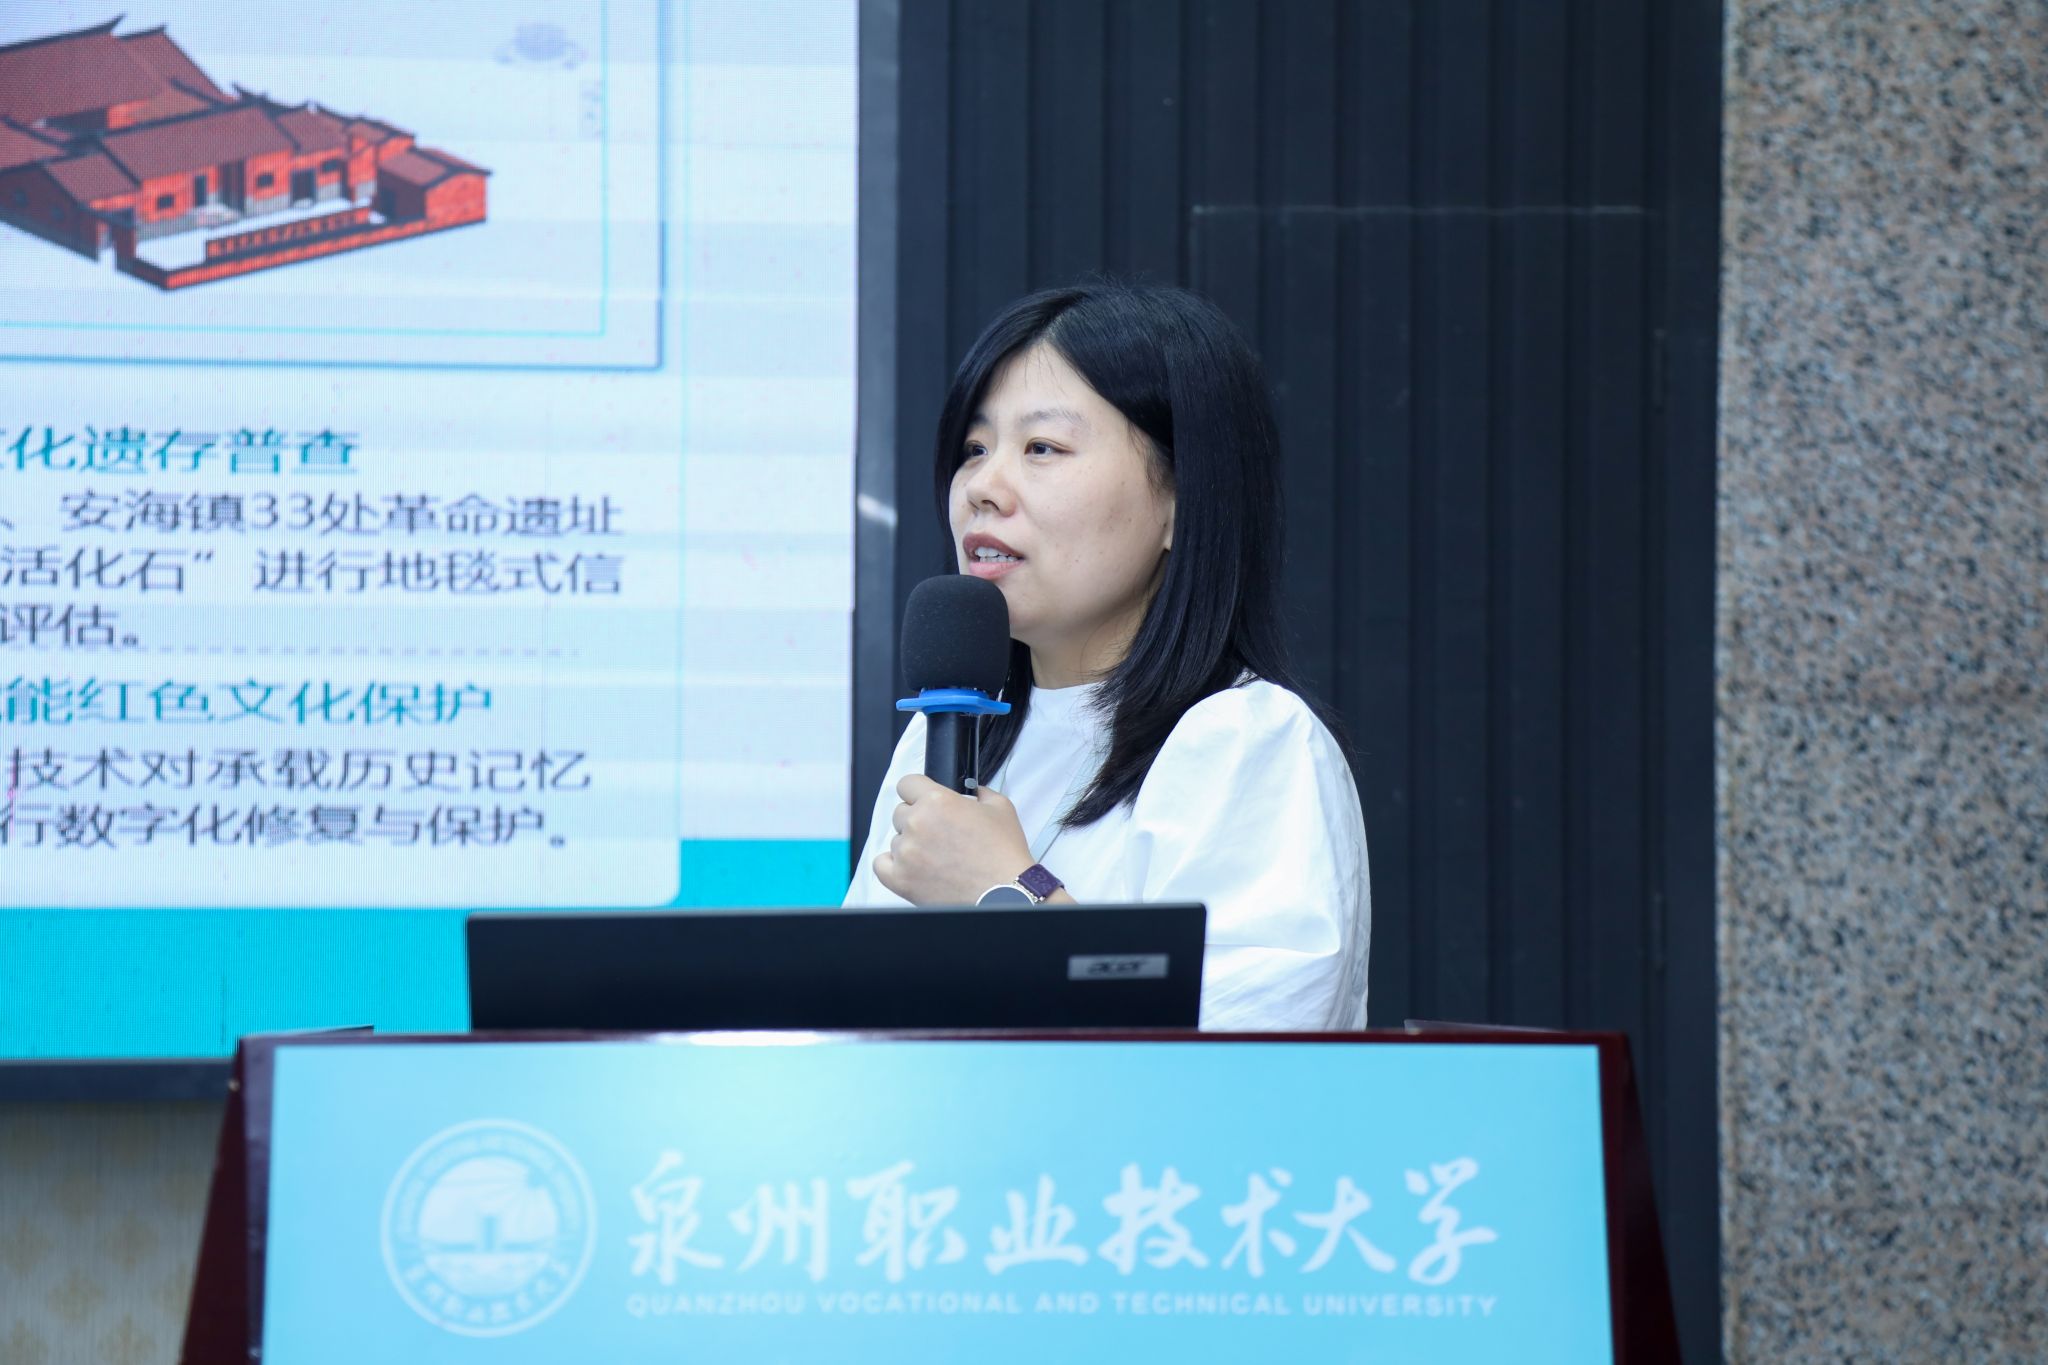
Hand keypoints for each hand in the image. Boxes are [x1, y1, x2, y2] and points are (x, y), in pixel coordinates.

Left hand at [872, 775, 1034, 905]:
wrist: (1006, 893)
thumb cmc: (1003, 855)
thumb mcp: (1001, 808)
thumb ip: (980, 792)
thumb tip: (973, 791)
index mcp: (937, 801)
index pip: (907, 783)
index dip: (917, 791)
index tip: (923, 800)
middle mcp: (917, 824)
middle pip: (900, 812)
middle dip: (918, 819)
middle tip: (939, 833)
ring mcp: (906, 852)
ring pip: (895, 839)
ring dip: (911, 844)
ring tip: (936, 856)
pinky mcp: (900, 879)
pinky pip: (881, 864)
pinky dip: (893, 864)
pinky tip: (913, 866)